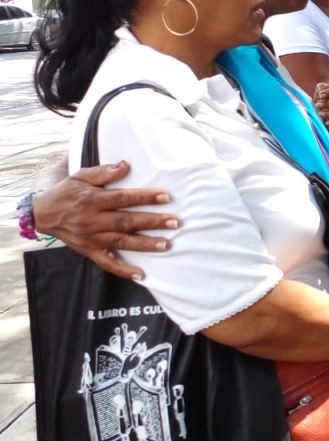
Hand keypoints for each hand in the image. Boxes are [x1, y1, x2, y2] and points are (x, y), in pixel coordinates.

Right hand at [32, 161, 177, 279]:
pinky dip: (124, 270)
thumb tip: (125, 166)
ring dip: (145, 244)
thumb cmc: (66, 192)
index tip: (166, 197)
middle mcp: (93, 220)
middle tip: (174, 221)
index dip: (145, 198)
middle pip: (127, 221)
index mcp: (92, 200)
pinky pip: (107, 263)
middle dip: (152, 222)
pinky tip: (141, 274)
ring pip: (122, 242)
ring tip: (167, 244)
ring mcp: (92, 238)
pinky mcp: (89, 251)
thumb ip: (102, 172)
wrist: (42, 214)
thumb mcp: (79, 176)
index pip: (123, 198)